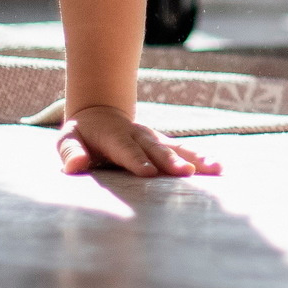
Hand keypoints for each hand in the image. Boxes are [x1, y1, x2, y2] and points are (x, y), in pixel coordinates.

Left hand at [58, 106, 223, 177]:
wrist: (101, 114)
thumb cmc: (82, 134)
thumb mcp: (68, 140)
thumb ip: (72, 153)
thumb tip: (75, 167)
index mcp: (115, 136)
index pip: (125, 150)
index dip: (136, 160)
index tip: (149, 173)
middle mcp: (139, 136)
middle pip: (157, 149)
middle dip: (171, 161)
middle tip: (186, 173)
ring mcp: (155, 140)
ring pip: (177, 148)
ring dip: (196, 158)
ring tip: (216, 169)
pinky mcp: (165, 145)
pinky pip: (185, 152)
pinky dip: (202, 159)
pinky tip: (219, 169)